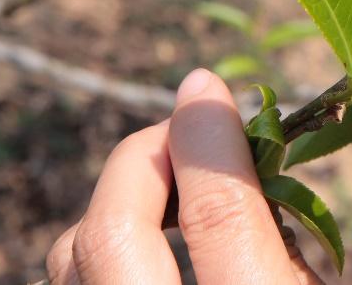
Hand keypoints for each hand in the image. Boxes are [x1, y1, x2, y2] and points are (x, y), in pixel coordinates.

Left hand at [46, 69, 322, 283]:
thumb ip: (283, 241)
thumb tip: (233, 148)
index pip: (218, 215)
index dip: (209, 138)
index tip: (205, 86)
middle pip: (113, 230)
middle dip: (147, 156)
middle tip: (189, 132)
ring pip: (71, 252)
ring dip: (119, 203)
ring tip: (174, 192)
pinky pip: (68, 277)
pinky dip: (98, 247)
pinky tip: (144, 244)